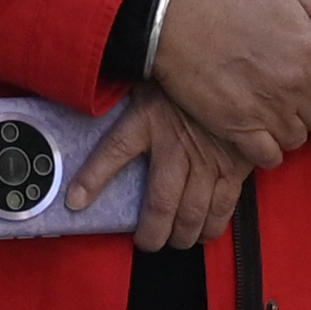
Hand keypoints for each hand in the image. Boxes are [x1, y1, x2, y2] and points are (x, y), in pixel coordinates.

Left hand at [78, 92, 264, 252]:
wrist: (233, 67)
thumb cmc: (187, 82)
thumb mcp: (151, 84)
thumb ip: (130, 107)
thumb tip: (102, 113)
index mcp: (149, 120)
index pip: (114, 151)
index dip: (93, 179)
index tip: (75, 202)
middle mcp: (176, 145)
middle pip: (161, 203)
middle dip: (153, 232)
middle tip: (149, 243)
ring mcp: (208, 159)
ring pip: (192, 211)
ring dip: (183, 234)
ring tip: (176, 241)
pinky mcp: (235, 165)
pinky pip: (224, 205)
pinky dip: (214, 225)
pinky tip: (205, 233)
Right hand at [143, 0, 310, 161]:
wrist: (176, 21)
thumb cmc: (231, 2)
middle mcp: (297, 85)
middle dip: (308, 107)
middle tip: (286, 95)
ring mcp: (270, 110)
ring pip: (297, 137)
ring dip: (287, 129)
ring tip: (269, 113)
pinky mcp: (241, 129)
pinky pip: (270, 156)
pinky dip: (267, 151)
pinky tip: (257, 136)